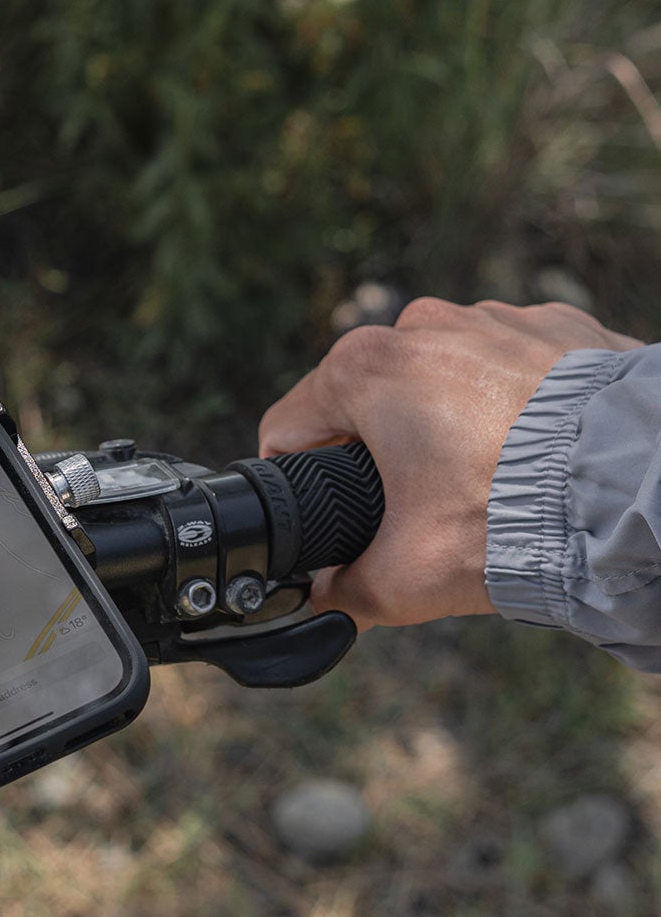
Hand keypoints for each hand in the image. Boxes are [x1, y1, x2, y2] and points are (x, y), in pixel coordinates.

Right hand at [258, 299, 642, 628]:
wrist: (638, 492)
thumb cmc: (515, 522)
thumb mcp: (408, 576)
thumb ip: (347, 591)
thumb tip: (327, 599)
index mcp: (365, 369)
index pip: (291, 425)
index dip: (298, 476)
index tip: (329, 508)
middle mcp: (423, 326)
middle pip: (370, 400)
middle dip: (384, 450)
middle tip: (425, 506)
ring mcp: (495, 317)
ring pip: (443, 379)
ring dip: (451, 421)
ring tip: (492, 479)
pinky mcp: (559, 325)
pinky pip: (514, 365)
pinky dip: (517, 404)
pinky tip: (541, 450)